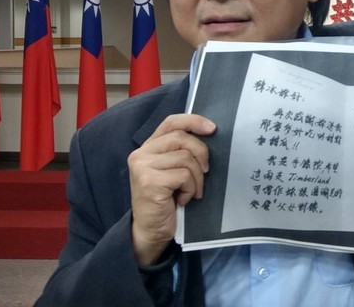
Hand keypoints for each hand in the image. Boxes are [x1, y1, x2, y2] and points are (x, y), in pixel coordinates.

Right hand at [128, 113, 214, 265]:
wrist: (150, 231)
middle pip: (182, 138)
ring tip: (191, 192)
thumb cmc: (166, 201)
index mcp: (148, 148)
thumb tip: (209, 134)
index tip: (212, 128)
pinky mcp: (149, 182)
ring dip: (196, 178)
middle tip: (205, 172)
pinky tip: (183, 200)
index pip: (171, 122)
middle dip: (201, 154)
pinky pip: (184, 176)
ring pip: (185, 158)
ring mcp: (143, 167)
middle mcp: (141, 154)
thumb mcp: (173, 171)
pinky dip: (191, 189)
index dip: (193, 121)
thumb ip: (181, 152)